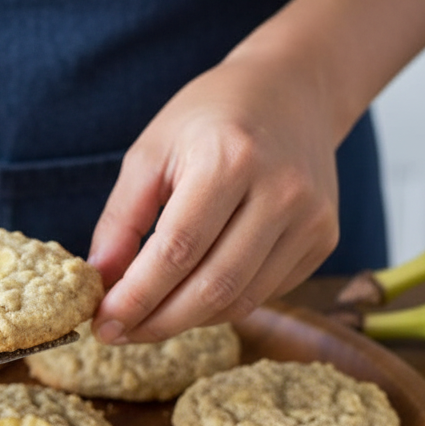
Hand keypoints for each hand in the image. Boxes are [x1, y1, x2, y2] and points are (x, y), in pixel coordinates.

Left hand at [88, 51, 341, 343]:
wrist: (293, 90)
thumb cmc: (211, 117)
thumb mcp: (152, 150)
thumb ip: (122, 218)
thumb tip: (100, 280)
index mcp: (230, 158)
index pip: (176, 251)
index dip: (136, 297)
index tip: (102, 324)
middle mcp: (280, 190)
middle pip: (213, 286)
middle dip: (158, 322)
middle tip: (119, 334)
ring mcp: (310, 218)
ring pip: (241, 300)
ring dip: (188, 320)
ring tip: (148, 318)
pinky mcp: (323, 239)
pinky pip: (265, 293)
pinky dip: (221, 305)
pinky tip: (193, 294)